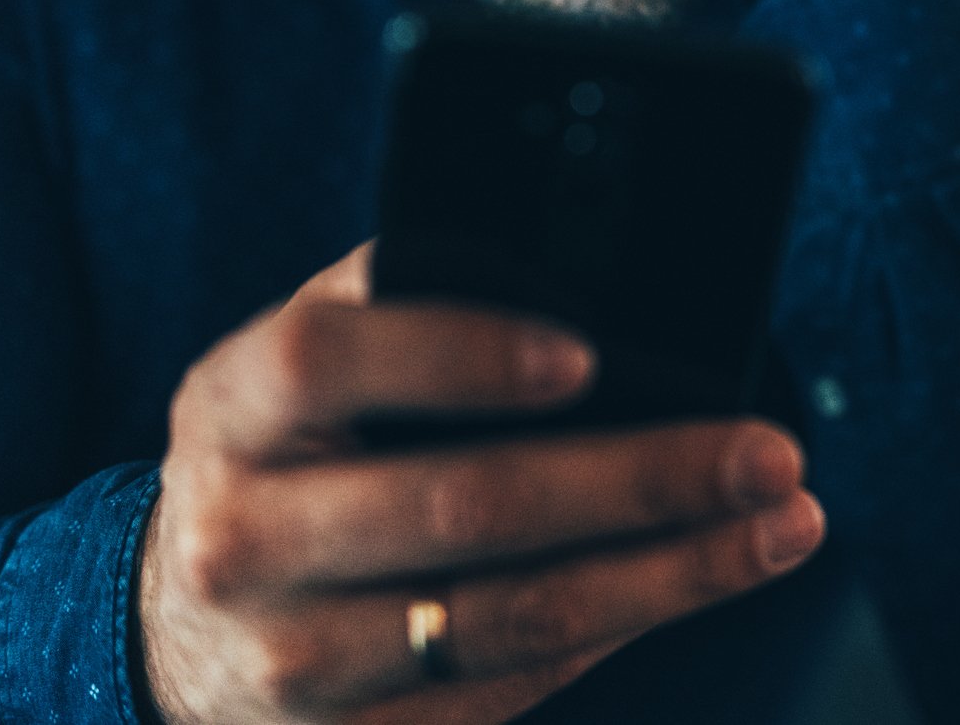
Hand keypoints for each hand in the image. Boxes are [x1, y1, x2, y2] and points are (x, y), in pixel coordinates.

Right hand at [138, 244, 824, 723]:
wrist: (179, 627)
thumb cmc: (288, 451)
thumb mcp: (305, 357)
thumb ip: (405, 298)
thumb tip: (577, 275)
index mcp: (233, 408)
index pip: (328, 360)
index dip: (456, 353)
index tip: (583, 355)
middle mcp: (244, 538)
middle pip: (458, 507)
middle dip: (638, 479)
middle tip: (765, 451)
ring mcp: (289, 660)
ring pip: (508, 618)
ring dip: (669, 573)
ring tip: (780, 524)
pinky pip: (510, 687)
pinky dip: (623, 629)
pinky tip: (699, 580)